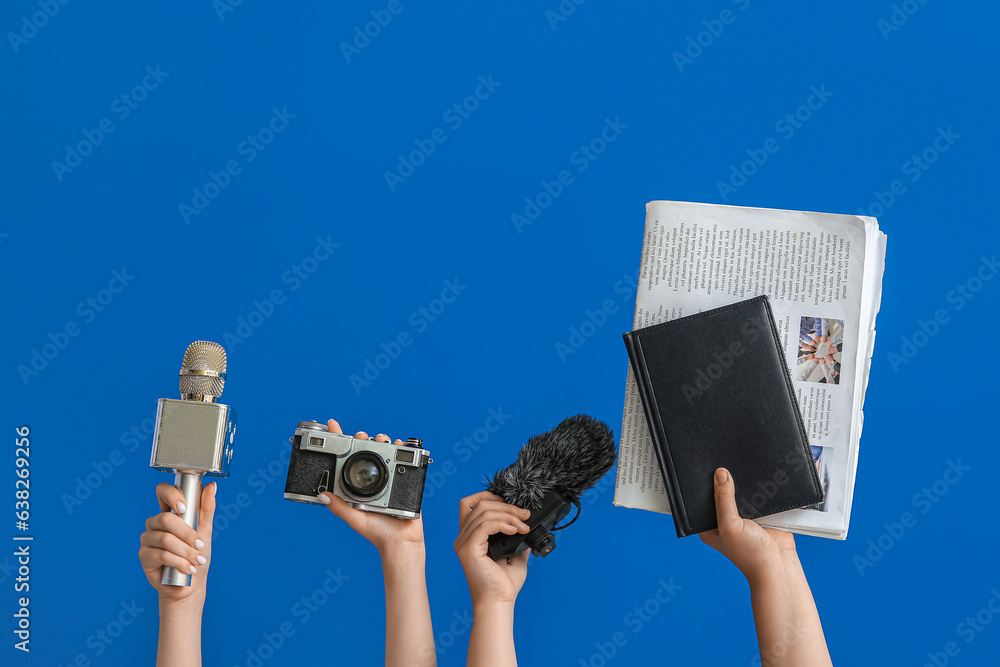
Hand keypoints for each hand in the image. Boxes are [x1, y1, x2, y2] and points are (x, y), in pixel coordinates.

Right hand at [138, 481, 215, 603]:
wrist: (191, 583)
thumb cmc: (197, 554)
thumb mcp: (205, 530)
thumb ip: (206, 508)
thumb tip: (211, 486)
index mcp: (169, 511)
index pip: (163, 492)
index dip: (171, 495)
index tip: (184, 508)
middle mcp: (155, 523)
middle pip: (165, 519)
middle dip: (187, 534)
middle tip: (200, 545)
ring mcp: (147, 538)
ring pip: (165, 540)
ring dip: (186, 551)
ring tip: (197, 561)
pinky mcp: (144, 555)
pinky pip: (161, 555)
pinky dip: (179, 562)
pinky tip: (188, 569)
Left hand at [319, 419, 424, 556]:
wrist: (402, 542)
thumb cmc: (378, 533)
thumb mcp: (355, 519)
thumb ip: (339, 508)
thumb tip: (322, 495)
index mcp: (358, 487)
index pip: (346, 460)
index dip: (339, 442)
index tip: (332, 425)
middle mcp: (372, 480)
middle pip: (366, 452)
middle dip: (363, 439)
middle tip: (360, 436)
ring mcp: (389, 478)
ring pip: (384, 452)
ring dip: (382, 440)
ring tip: (380, 438)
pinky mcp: (404, 479)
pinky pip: (404, 459)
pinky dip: (402, 449)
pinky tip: (399, 444)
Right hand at [454, 491, 530, 606]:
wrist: (500, 602)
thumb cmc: (504, 583)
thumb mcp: (513, 552)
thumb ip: (516, 536)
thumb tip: (527, 522)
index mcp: (470, 537)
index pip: (469, 504)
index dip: (488, 496)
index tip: (510, 504)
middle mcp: (462, 538)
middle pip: (479, 504)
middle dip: (506, 505)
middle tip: (525, 515)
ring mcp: (464, 543)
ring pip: (483, 512)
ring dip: (508, 515)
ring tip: (523, 525)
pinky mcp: (469, 549)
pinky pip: (485, 525)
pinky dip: (502, 523)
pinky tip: (514, 531)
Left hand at [699, 468, 795, 583]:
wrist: (780, 566)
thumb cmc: (750, 554)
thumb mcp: (729, 525)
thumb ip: (723, 500)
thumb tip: (720, 473)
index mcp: (709, 525)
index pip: (701, 499)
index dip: (702, 484)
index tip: (704, 466)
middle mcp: (725, 520)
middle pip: (721, 493)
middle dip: (724, 480)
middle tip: (723, 460)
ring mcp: (743, 516)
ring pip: (740, 492)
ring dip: (743, 482)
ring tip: (740, 461)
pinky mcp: (761, 513)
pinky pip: (758, 495)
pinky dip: (759, 487)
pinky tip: (757, 473)